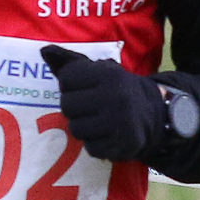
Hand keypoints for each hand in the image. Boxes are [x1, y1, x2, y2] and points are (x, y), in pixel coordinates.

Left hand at [40, 45, 165, 161]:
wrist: (155, 114)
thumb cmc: (116, 89)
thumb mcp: (98, 71)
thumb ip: (69, 62)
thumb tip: (45, 51)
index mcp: (109, 74)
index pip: (66, 78)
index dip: (70, 85)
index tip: (85, 88)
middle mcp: (116, 96)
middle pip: (67, 105)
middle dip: (74, 108)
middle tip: (91, 106)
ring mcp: (120, 121)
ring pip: (75, 129)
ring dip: (84, 127)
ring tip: (99, 121)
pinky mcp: (122, 143)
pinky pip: (90, 148)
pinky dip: (96, 144)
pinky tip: (107, 135)